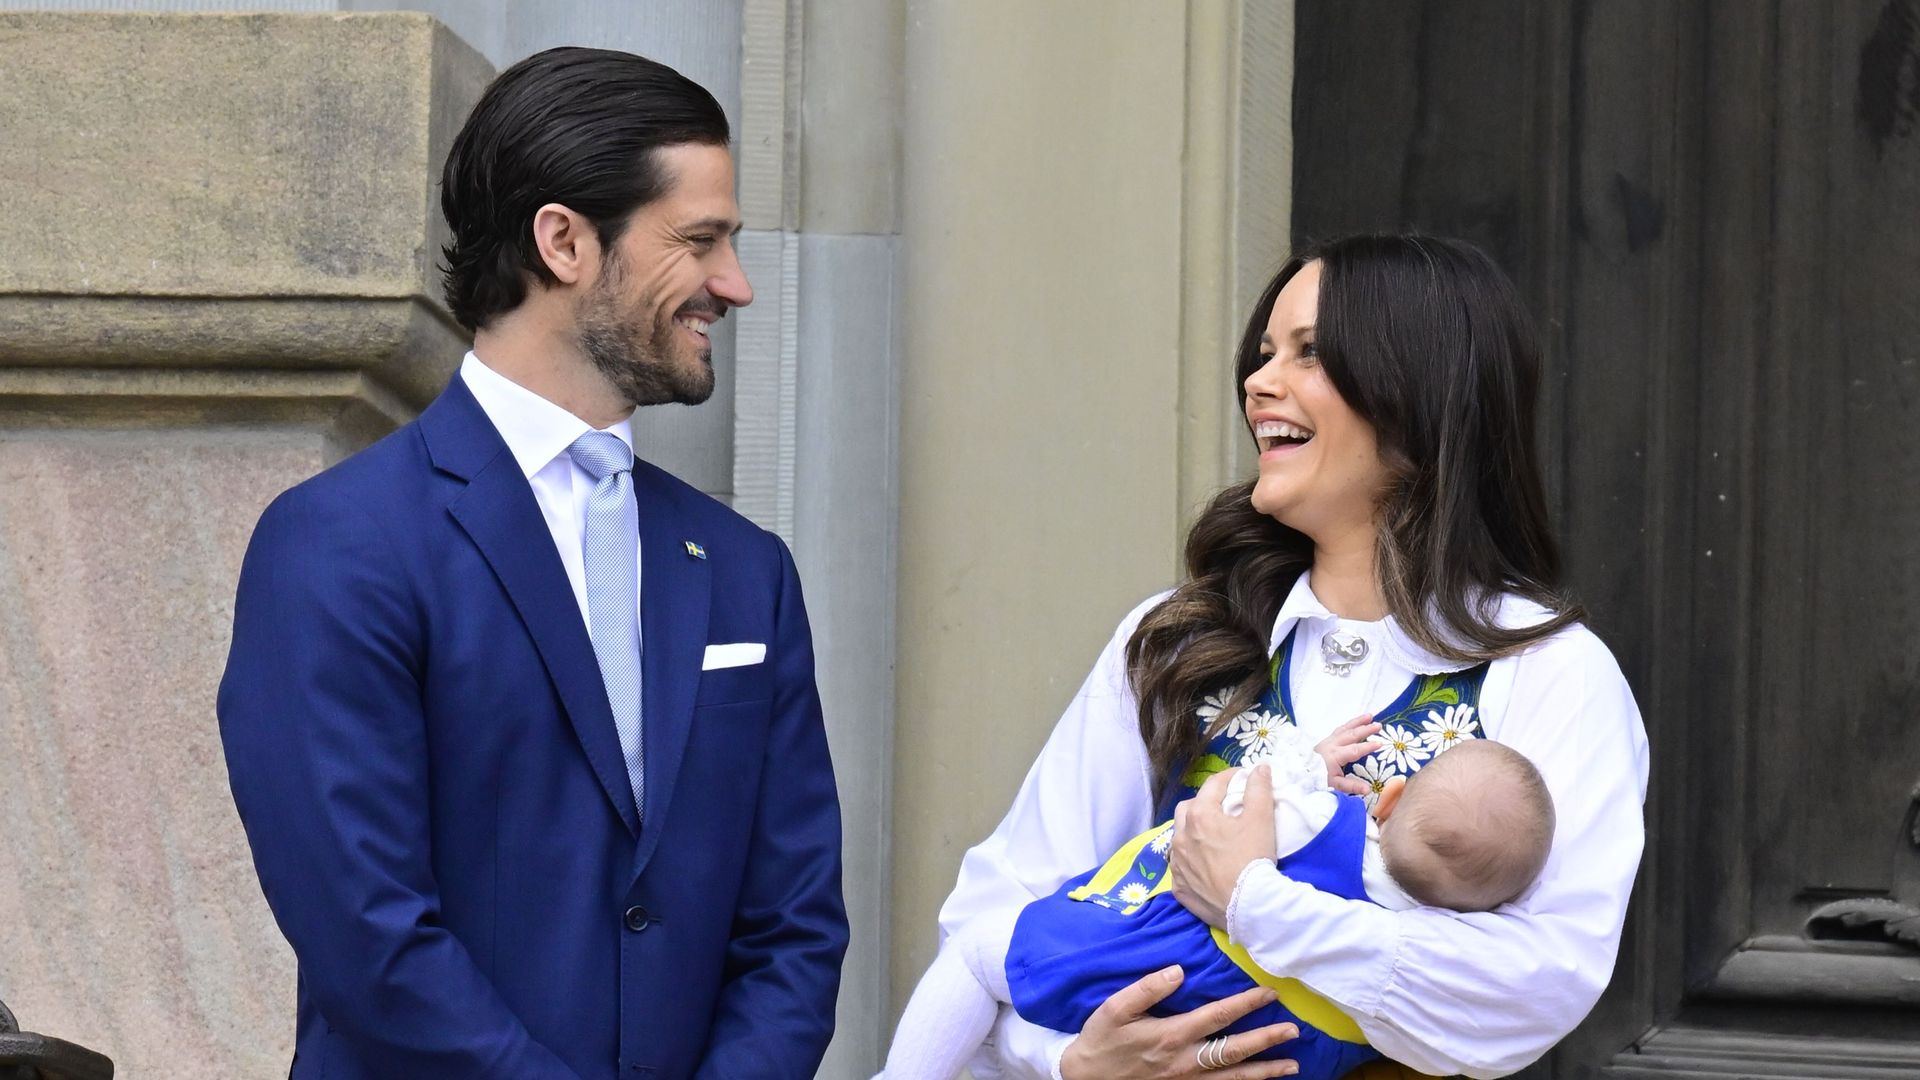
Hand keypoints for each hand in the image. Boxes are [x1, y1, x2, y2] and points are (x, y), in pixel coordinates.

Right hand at [1058, 967, 1299, 1078]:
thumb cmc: (1101, 1040)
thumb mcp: (1114, 1009)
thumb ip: (1146, 989)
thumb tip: (1178, 970)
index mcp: (1171, 1035)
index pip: (1218, 1016)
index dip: (1246, 1004)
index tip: (1269, 992)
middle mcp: (1185, 1061)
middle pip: (1234, 1050)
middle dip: (1266, 1040)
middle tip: (1293, 1030)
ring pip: (1234, 1077)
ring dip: (1265, 1071)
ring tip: (1293, 1065)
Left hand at [1171, 767, 1276, 929]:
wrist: (1248, 907)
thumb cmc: (1253, 859)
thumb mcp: (1261, 820)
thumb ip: (1259, 789)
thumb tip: (1260, 768)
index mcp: (1199, 816)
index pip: (1212, 786)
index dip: (1229, 777)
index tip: (1243, 777)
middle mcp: (1181, 837)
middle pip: (1187, 809)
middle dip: (1203, 803)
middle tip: (1223, 807)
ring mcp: (1177, 864)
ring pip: (1179, 838)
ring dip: (1192, 832)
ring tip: (1210, 836)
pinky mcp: (1179, 888)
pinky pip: (1180, 867)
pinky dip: (1189, 861)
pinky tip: (1202, 865)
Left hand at [1312, 714, 1379, 795]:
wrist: (1297, 771)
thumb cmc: (1317, 778)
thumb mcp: (1333, 784)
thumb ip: (1351, 786)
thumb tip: (1368, 790)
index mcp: (1334, 756)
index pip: (1354, 750)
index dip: (1368, 747)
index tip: (1381, 744)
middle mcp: (1332, 745)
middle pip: (1351, 735)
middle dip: (1366, 730)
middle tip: (1379, 726)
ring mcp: (1328, 740)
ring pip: (1345, 728)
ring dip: (1358, 722)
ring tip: (1370, 716)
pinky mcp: (1325, 739)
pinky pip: (1339, 729)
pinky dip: (1348, 724)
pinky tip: (1355, 722)